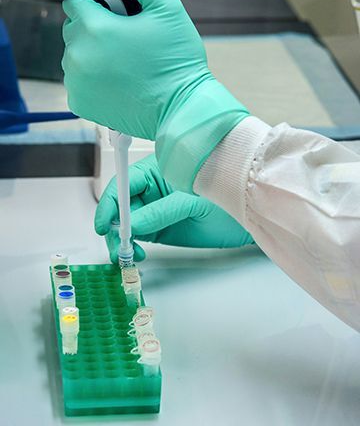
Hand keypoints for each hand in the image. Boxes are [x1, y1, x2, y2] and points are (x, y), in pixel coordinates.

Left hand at [62, 0, 248, 192]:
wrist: (180, 110)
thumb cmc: (177, 61)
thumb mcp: (167, 8)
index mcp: (95, 28)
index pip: (75, 0)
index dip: (97, 4)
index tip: (118, 16)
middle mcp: (78, 55)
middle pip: (73, 28)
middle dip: (94, 29)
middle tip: (126, 42)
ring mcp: (76, 82)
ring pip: (74, 54)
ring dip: (92, 54)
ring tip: (124, 65)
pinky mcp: (79, 102)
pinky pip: (76, 80)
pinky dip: (91, 78)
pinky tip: (116, 82)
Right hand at [95, 155, 253, 262]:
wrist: (247, 216)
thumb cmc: (226, 195)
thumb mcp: (192, 202)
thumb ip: (161, 212)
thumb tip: (131, 225)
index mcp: (156, 171)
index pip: (124, 185)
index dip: (110, 203)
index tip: (104, 223)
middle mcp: (151, 190)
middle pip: (119, 206)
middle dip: (113, 227)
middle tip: (118, 246)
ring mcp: (154, 210)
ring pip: (125, 224)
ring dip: (120, 241)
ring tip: (128, 254)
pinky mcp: (159, 229)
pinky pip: (137, 237)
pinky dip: (131, 247)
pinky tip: (136, 254)